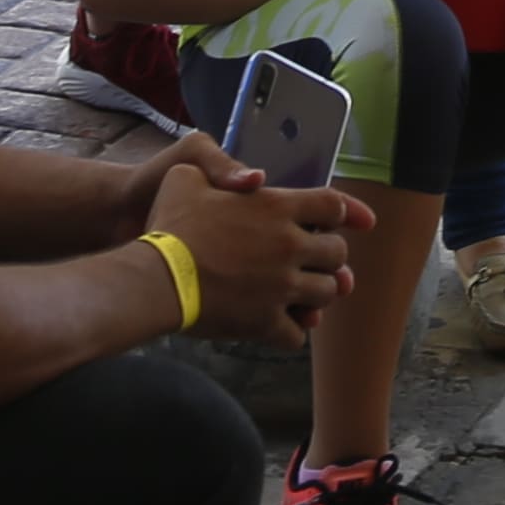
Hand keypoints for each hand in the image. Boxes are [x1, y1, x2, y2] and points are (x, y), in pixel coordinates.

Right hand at [149, 160, 362, 343]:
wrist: (157, 280)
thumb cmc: (170, 226)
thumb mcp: (184, 177)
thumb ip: (218, 169)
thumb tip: (248, 177)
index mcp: (276, 208)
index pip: (333, 204)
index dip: (343, 212)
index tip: (347, 222)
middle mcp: (289, 246)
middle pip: (337, 253)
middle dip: (329, 257)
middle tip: (314, 262)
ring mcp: (282, 287)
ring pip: (326, 294)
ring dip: (317, 294)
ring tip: (301, 295)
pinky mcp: (267, 324)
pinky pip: (297, 335)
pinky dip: (291, 332)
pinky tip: (278, 326)